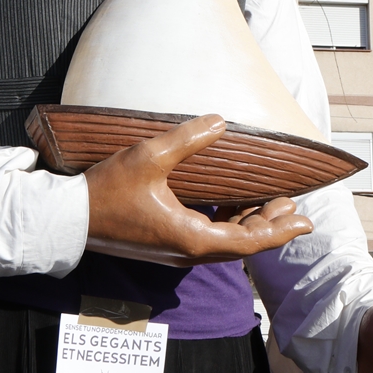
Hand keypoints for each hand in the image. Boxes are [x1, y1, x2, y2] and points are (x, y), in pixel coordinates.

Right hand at [84, 114, 312, 263]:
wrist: (67, 220)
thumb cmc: (105, 191)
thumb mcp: (148, 157)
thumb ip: (187, 138)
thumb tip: (221, 121)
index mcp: (190, 238)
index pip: (248, 241)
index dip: (280, 232)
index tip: (306, 223)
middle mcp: (187, 251)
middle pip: (242, 243)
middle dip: (271, 225)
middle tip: (292, 205)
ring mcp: (175, 249)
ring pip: (226, 241)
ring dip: (251, 224)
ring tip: (273, 203)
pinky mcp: (165, 243)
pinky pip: (208, 237)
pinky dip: (228, 223)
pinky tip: (233, 204)